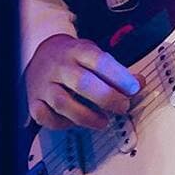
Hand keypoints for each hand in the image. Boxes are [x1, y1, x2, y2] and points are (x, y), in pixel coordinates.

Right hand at [25, 35, 140, 130]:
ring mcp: (45, 84)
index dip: (119, 76)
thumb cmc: (73, 58)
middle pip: (82, 83)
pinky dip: (60, 123)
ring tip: (103, 121)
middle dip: (106, 98)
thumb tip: (140, 83)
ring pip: (62, 102)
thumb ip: (117, 71)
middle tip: (123, 107)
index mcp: (77, 51)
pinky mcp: (34, 100)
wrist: (40, 53)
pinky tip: (74, 123)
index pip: (99, 61)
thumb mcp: (94, 55)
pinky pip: (45, 116)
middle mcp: (59, 66)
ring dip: (86, 116)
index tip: (134, 88)